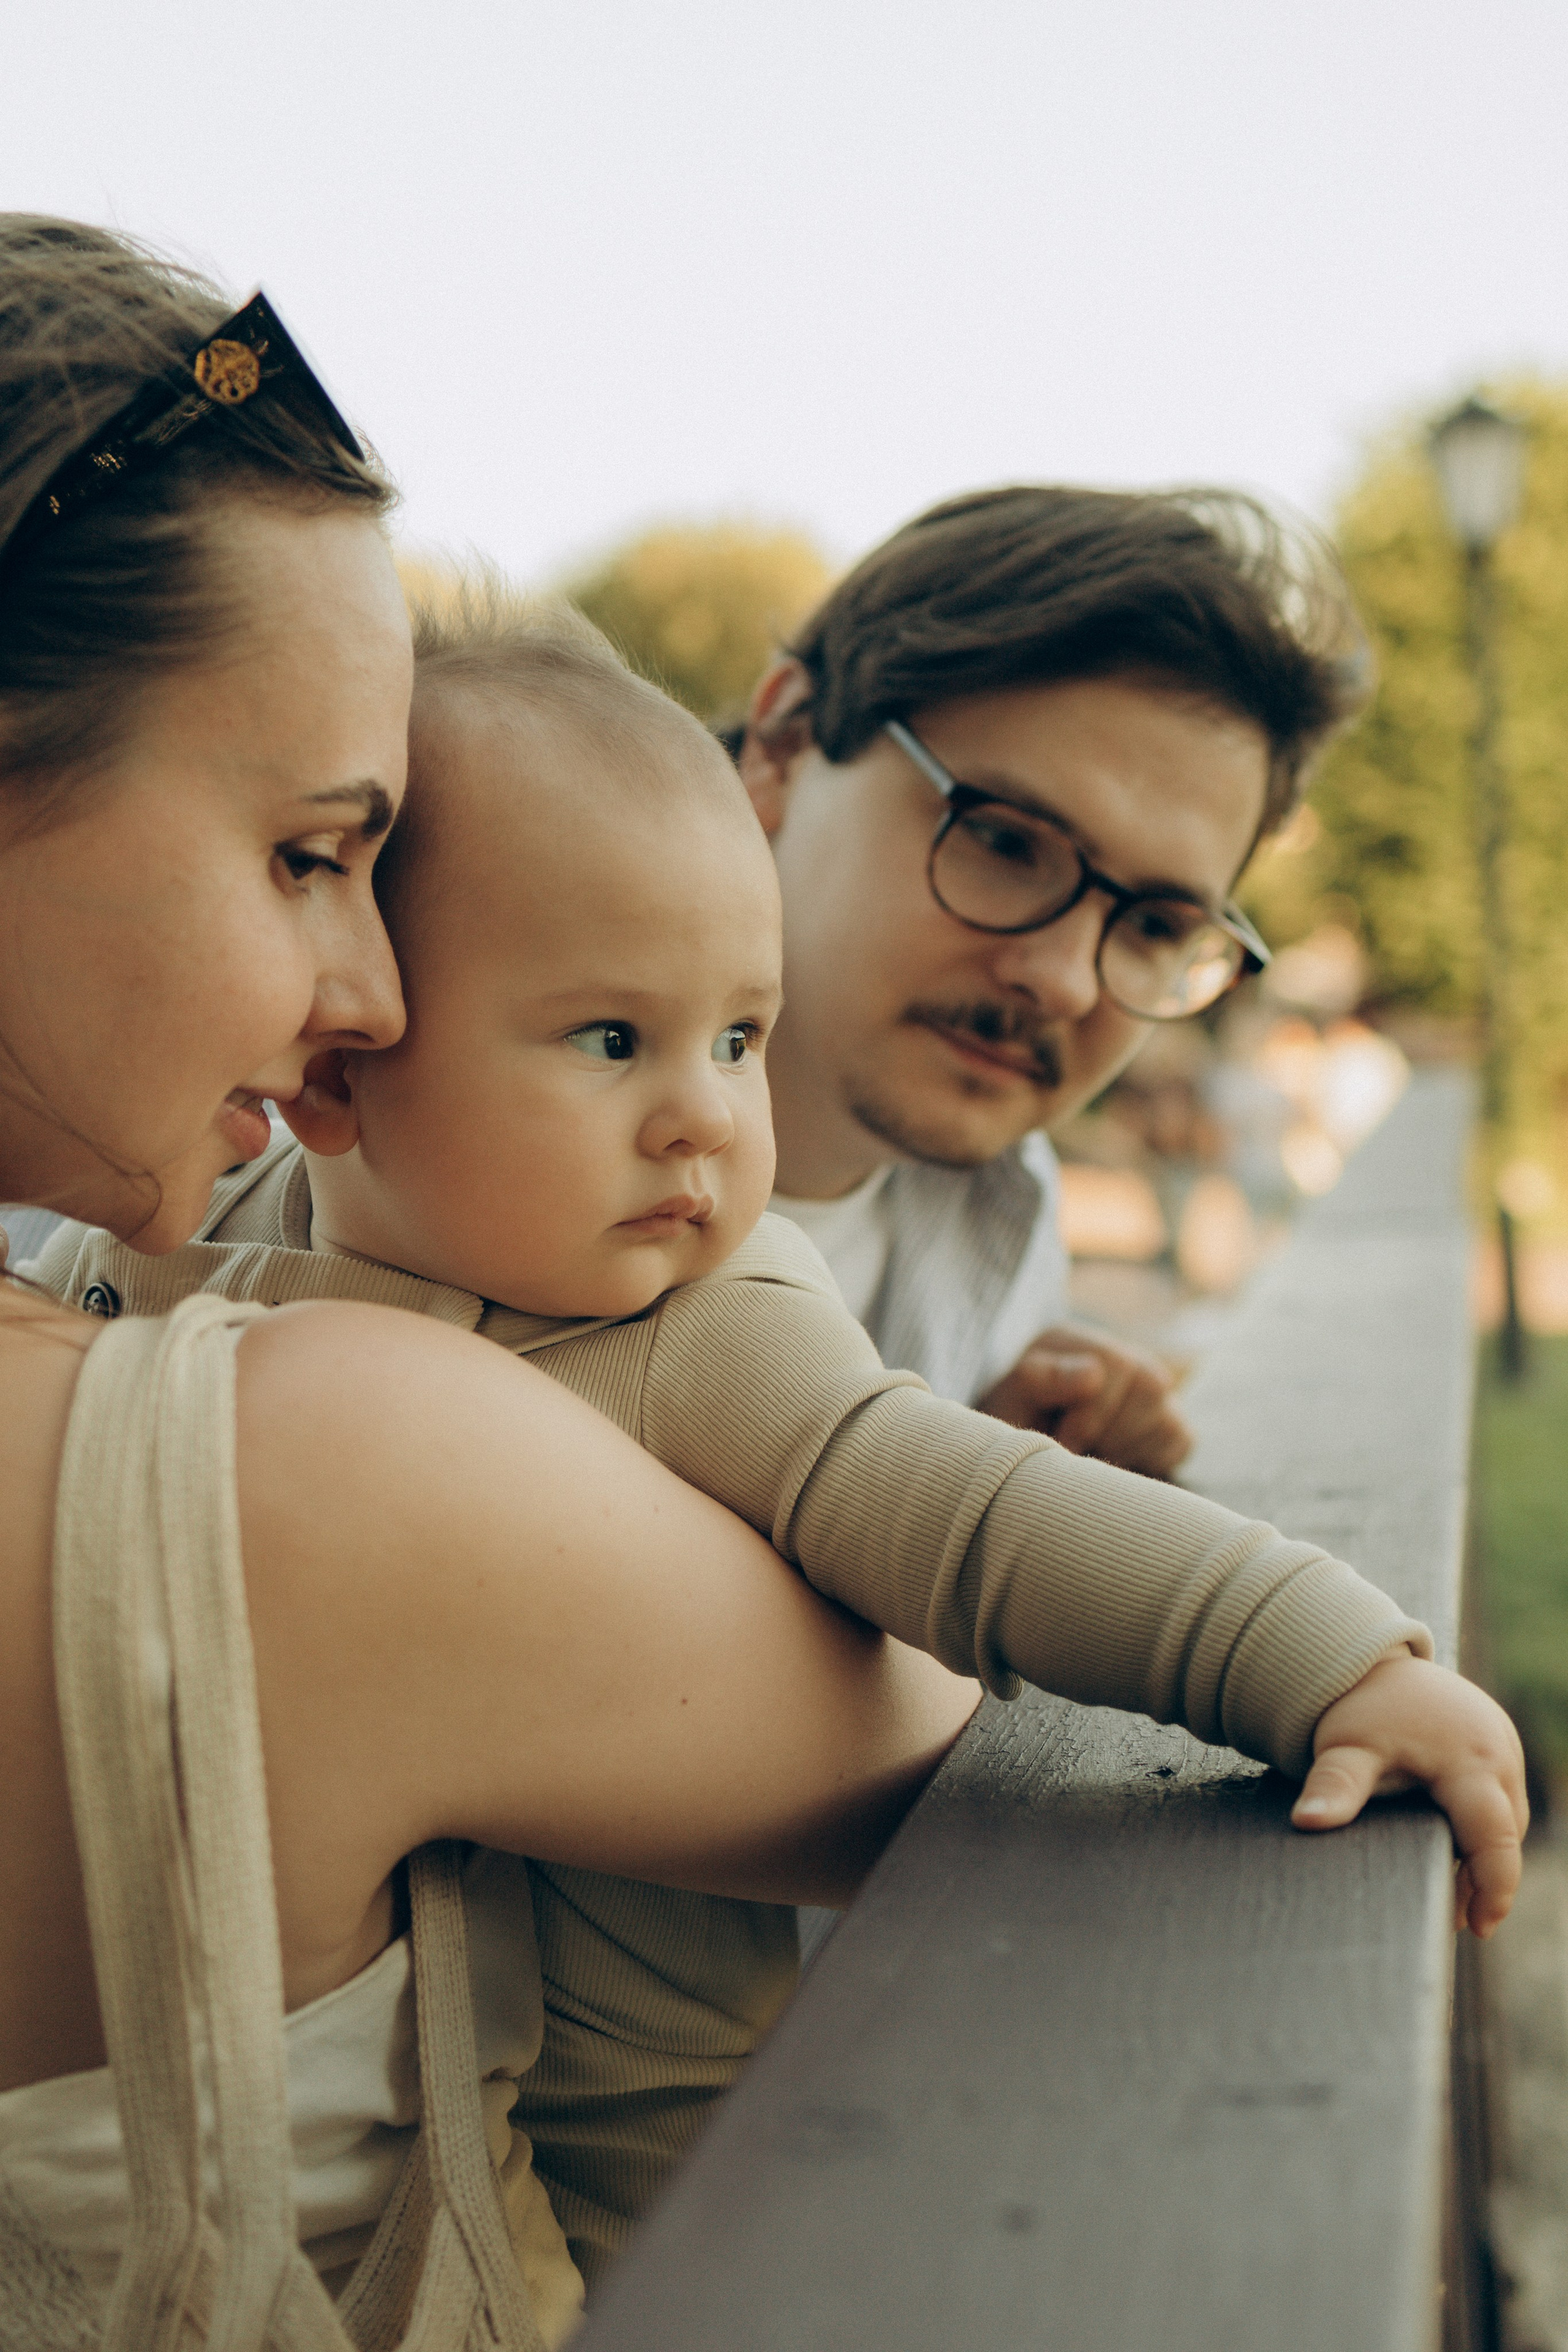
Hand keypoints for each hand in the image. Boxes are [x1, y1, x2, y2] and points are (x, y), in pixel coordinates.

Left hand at [978, 1325, 1192, 1477]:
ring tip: (1093, 1455)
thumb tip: (1093, 1374)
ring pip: (1169, 1418)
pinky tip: (1118, 1462)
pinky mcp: (1170, 1424)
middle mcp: (1128, 1360)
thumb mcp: (1014, 1397)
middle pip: (1151, 1389)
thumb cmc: (1019, 1419)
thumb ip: (1043, 1378)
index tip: (1064, 1440)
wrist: (1028, 1446)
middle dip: (1112, 1431)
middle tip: (1079, 1451)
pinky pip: (1181, 1440)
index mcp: (1085, 1344)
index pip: (1118, 1365)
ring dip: (1128, 1448)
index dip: (1093, 1412)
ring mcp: (1153, 1393)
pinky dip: (1152, 1459)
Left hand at [1292, 1653, 1526, 1936]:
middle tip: (1457, 1917)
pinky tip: (1456, 1848)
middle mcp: (1498, 1752)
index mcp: (1470, 1760)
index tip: (1479, 1927)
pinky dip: (1483, 1825)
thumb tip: (1307, 1821)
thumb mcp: (1345, 1747)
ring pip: (1506, 1818)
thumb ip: (1335, 1785)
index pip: (1495, 1838)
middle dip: (1486, 1879)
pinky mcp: (1496, 1743)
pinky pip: (1500, 1797)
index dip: (1493, 1888)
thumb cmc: (1360, 1707)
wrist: (1371, 1657)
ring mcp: (1503, 1745)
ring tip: (1456, 1890)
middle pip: (1504, 1834)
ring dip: (1486, 1852)